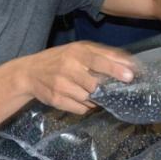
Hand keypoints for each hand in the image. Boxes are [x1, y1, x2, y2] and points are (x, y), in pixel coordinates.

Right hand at [21, 42, 135, 114]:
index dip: (115, 69)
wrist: (30, 72)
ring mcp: (60, 86)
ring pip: (89, 99)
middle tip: (111, 89)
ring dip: (96, 99)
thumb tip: (130, 63)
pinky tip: (81, 98)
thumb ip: (104, 54)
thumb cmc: (61, 58)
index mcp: (75, 53)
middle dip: (105, 89)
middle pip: (95, 85)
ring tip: (91, 92)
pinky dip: (86, 106)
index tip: (130, 77)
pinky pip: (80, 109)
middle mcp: (67, 68)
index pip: (98, 61)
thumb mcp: (80, 49)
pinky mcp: (56, 101)